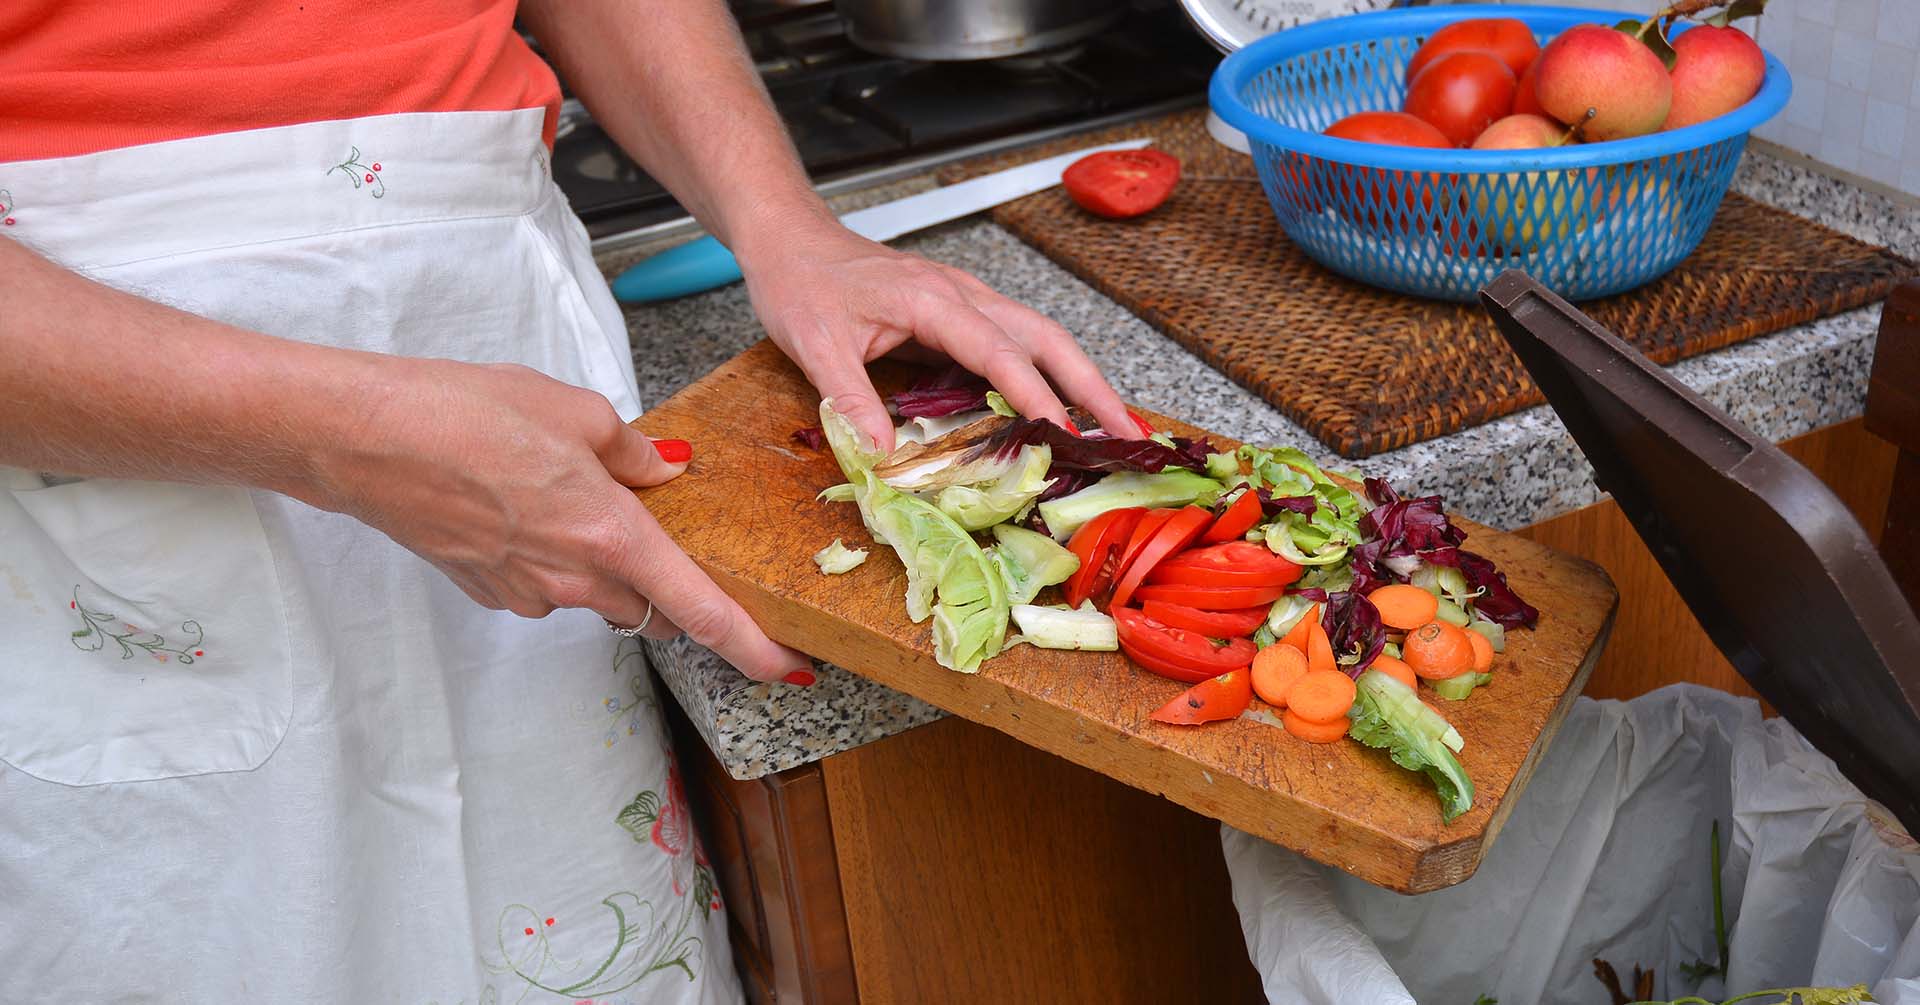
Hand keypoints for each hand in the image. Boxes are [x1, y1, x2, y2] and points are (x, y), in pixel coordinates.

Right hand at [305, 358, 810, 683]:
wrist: (361, 436)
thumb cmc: (462, 413)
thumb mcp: (574, 411)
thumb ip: (634, 452)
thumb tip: (667, 471)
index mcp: (611, 537)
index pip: (702, 611)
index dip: (754, 647)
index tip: (791, 667)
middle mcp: (572, 581)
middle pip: (654, 609)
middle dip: (675, 587)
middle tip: (670, 537)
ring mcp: (526, 593)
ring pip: (597, 595)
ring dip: (608, 563)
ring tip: (575, 494)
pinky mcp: (488, 589)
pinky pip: (547, 583)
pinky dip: (557, 554)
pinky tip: (527, 502)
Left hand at [735, 209, 1135, 451]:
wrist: (789, 237)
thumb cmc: (800, 281)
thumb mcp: (813, 345)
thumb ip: (850, 399)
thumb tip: (884, 456)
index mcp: (933, 300)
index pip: (1000, 354)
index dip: (1036, 397)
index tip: (1065, 437)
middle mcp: (962, 296)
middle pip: (1047, 339)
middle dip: (1093, 386)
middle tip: (1127, 434)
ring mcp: (966, 302)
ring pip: (1041, 338)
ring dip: (1081, 380)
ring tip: (1113, 428)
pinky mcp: (959, 314)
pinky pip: (1016, 344)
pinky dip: (1048, 375)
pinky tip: (1058, 410)